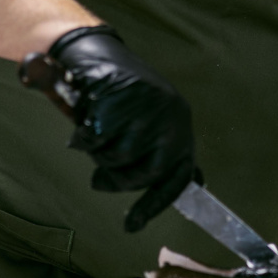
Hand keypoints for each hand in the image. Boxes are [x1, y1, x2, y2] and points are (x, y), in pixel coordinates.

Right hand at [20, 25, 195, 231]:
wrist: (92, 52)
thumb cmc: (118, 94)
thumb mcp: (149, 121)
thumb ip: (163, 150)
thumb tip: (196, 183)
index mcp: (179, 122)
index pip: (178, 175)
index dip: (155, 203)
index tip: (133, 226)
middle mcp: (169, 115)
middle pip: (144, 174)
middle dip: (116, 180)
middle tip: (100, 177)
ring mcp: (145, 107)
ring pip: (116, 158)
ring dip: (98, 153)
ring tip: (95, 133)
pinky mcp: (119, 98)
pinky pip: (94, 141)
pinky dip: (82, 138)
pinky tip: (83, 121)